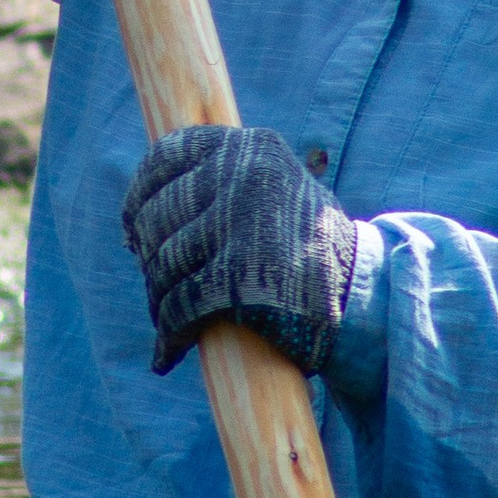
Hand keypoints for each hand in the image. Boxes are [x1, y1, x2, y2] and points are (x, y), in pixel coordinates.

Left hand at [121, 123, 358, 379]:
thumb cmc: (311, 247)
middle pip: (160, 214)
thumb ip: (224, 181)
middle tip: (156, 280)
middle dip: (149, 254)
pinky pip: (180, 305)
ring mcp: (243, 225)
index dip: (140, 195)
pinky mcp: (241, 278)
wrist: (366, 298)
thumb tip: (139, 209)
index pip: (169, 155)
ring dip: (158, 297)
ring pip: (165, 264)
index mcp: (252, 146)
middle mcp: (245, 175)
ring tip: (164, 314)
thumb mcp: (275, 190)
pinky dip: (168, 333)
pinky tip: (167, 351)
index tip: (131, 228)